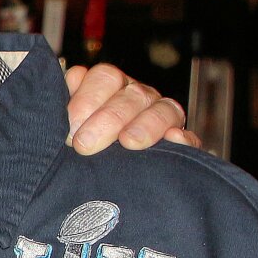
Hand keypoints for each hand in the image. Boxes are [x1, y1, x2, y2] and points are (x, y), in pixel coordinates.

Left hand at [64, 63, 198, 153]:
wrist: (101, 180)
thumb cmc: (78, 144)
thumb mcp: (69, 124)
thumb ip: (67, 107)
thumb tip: (71, 82)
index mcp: (109, 86)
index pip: (105, 77)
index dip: (87, 99)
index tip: (71, 127)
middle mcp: (137, 96)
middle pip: (133, 95)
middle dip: (109, 118)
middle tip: (86, 144)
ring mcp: (162, 116)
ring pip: (164, 110)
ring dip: (146, 125)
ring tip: (129, 142)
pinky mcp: (181, 142)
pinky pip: (189, 136)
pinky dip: (183, 138)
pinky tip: (173, 139)